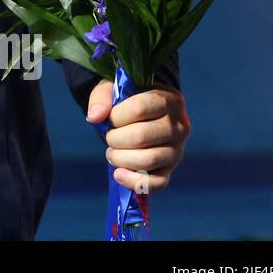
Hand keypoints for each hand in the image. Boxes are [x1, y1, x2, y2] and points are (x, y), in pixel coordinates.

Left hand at [87, 79, 190, 194]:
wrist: (141, 116)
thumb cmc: (127, 101)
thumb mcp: (113, 90)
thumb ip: (102, 98)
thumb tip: (94, 117)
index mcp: (168, 100)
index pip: (140, 108)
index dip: (116, 116)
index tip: (109, 118)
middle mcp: (179, 126)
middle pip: (142, 136)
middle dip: (115, 139)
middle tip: (108, 137)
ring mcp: (177, 150)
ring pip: (149, 159)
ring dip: (121, 158)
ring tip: (112, 153)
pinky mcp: (170, 169)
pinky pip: (158, 183)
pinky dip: (134, 181)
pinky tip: (118, 174)